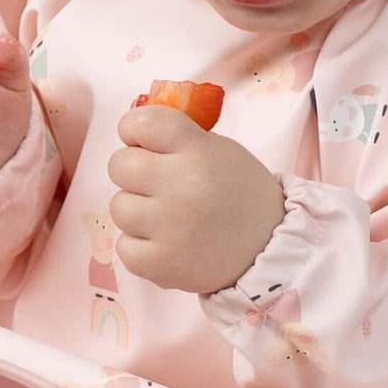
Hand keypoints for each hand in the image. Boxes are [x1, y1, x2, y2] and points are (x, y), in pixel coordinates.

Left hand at [107, 104, 284, 293]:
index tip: (142, 141)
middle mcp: (183, 186)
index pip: (141, 123)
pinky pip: (124, 247)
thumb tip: (130, 132)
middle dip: (132, 171)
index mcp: (198, 151)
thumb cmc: (237, 192)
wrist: (269, 248)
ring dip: (136, 211)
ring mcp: (172, 228)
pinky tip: (164, 241)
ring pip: (118, 207)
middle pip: (119, 165)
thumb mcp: (218, 150)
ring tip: (166, 216)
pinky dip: (138, 246)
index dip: (133, 129)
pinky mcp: (163, 264)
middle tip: (156, 183)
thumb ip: (176, 138)